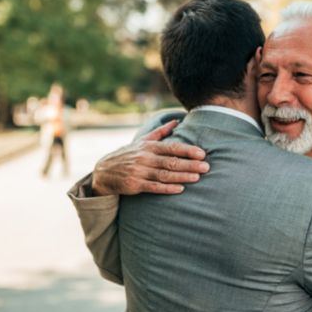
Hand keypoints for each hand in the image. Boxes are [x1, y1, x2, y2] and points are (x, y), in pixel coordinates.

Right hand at [91, 120, 209, 195]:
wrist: (104, 171)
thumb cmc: (128, 155)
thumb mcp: (142, 141)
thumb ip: (160, 132)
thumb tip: (177, 121)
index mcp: (149, 147)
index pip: (171, 147)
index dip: (187, 150)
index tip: (202, 153)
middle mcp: (145, 158)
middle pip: (171, 161)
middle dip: (189, 164)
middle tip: (206, 167)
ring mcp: (139, 172)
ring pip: (164, 175)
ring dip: (182, 176)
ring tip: (198, 178)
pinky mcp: (135, 185)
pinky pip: (154, 187)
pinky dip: (167, 189)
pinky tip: (180, 189)